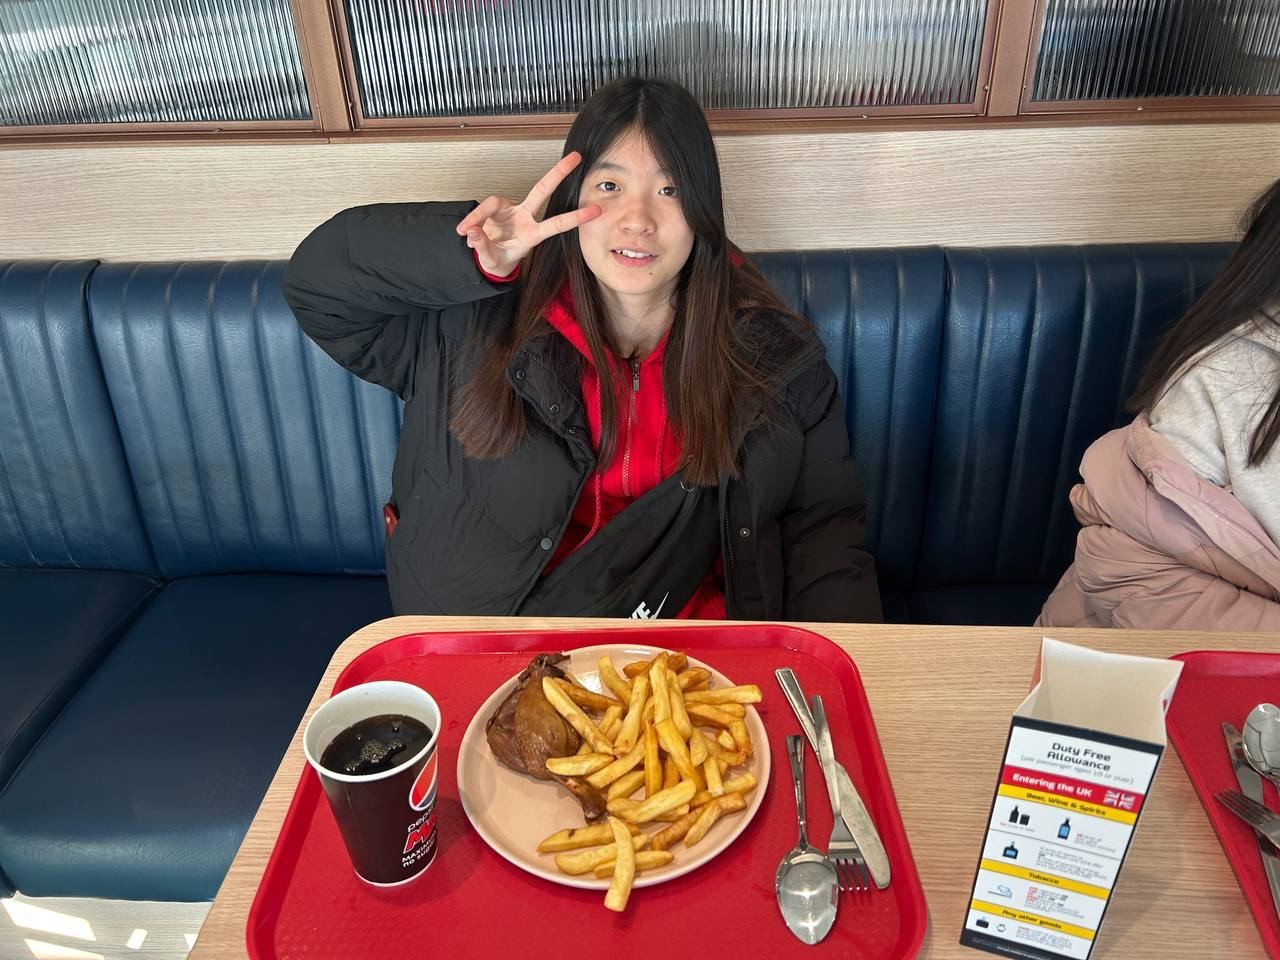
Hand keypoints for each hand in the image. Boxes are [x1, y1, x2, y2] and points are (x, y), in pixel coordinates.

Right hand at [456, 151, 601, 278]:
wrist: (490, 261)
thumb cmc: (498, 261)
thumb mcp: (492, 260)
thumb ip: (483, 246)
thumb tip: (472, 231)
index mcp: (532, 235)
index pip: (556, 224)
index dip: (575, 217)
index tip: (595, 210)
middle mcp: (525, 218)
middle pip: (542, 189)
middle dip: (558, 172)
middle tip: (576, 157)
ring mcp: (511, 211)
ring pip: (493, 202)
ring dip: (478, 216)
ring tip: (466, 233)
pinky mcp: (497, 208)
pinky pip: (482, 209)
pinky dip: (472, 219)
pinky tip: (464, 231)